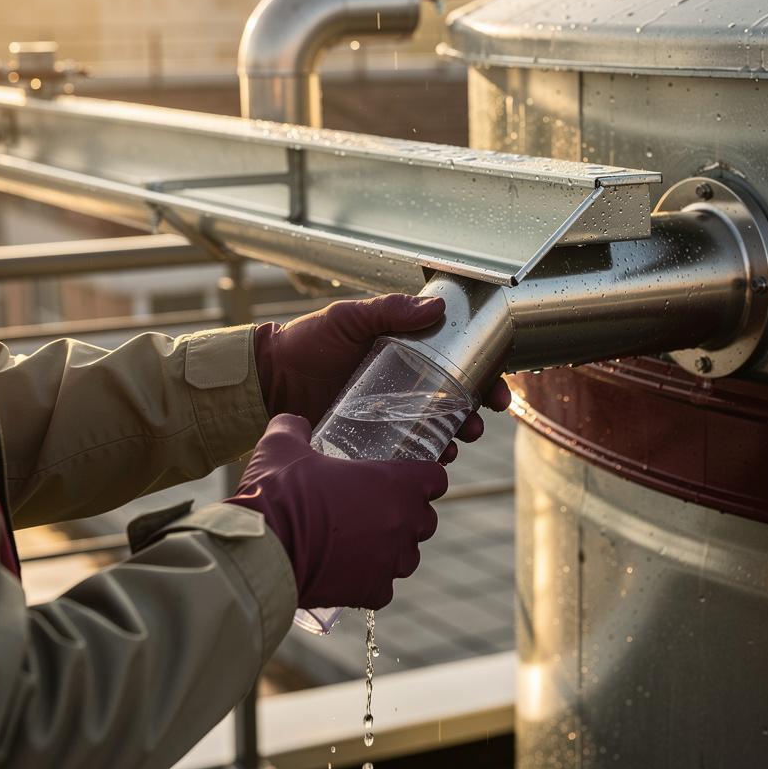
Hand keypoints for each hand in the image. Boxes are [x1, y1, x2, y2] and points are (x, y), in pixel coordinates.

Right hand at [226, 414, 447, 609]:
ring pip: (408, 555)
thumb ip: (294, 428)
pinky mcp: (374, 590)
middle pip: (426, 518)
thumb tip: (294, 423)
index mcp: (396, 482)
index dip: (423, 477)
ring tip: (359, 541)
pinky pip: (384, 586)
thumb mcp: (283, 446)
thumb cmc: (280, 492)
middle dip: (407, 515)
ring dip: (391, 548)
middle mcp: (403, 522)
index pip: (436, 478)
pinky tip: (345, 569)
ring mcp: (392, 560)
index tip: (405, 479)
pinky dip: (370, 579)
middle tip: (374, 509)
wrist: (263, 550)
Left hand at [253, 294, 512, 458]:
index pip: (458, 365)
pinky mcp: (372, 443)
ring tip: (456, 444)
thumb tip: (435, 308)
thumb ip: (388, 311)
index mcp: (407, 353)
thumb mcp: (348, 318)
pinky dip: (424, 459)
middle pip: (455, 403)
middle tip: (477, 424)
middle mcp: (405, 386)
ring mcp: (390, 416)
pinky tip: (430, 460)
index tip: (499, 392)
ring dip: (455, 439)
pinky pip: (407, 454)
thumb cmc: (307, 343)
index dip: (486, 379)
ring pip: (436, 431)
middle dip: (476, 415)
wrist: (268, 380)